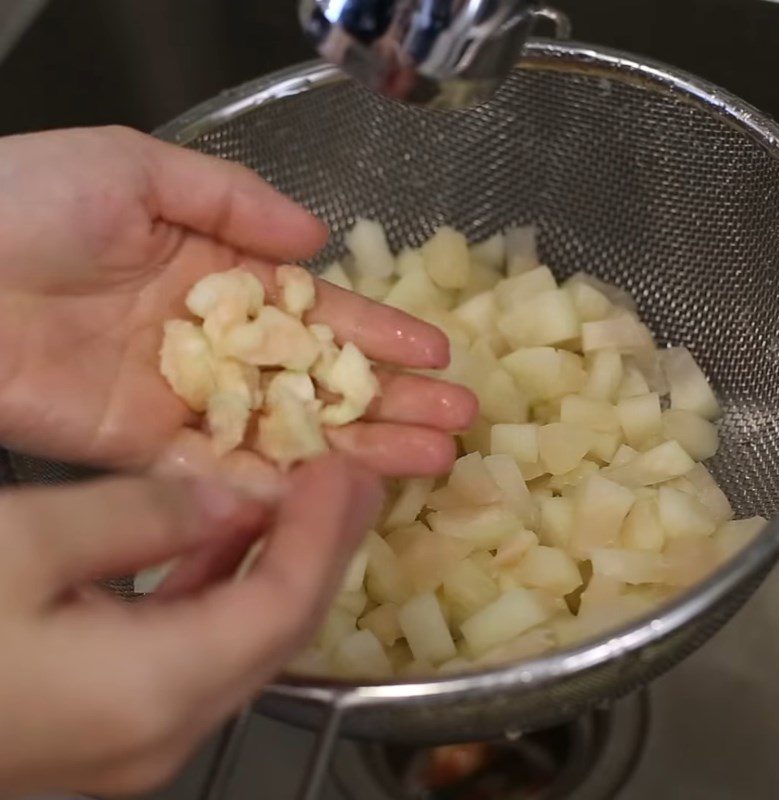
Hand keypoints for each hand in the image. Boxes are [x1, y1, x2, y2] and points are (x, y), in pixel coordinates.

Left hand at [0, 127, 475, 473]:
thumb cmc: (28, 201)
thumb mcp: (141, 169)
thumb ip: (236, 202)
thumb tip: (318, 239)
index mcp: (220, 276)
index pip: (317, 312)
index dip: (379, 332)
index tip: (436, 351)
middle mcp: (215, 343)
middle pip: (319, 381)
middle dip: (392, 399)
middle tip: (457, 420)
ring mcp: (185, 399)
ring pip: (288, 432)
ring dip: (360, 449)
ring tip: (431, 459)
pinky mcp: (145, 447)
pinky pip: (224, 470)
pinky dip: (281, 485)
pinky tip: (340, 494)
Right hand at [0, 454, 381, 795]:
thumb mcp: (22, 541)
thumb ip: (139, 517)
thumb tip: (223, 496)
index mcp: (154, 689)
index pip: (285, 605)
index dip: (326, 533)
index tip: (350, 469)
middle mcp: (159, 734)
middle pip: (278, 632)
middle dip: (319, 549)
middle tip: (348, 480)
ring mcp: (126, 745)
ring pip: (238, 643)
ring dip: (270, 566)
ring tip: (294, 498)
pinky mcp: (94, 730)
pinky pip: (189, 655)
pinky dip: (213, 592)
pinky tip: (211, 543)